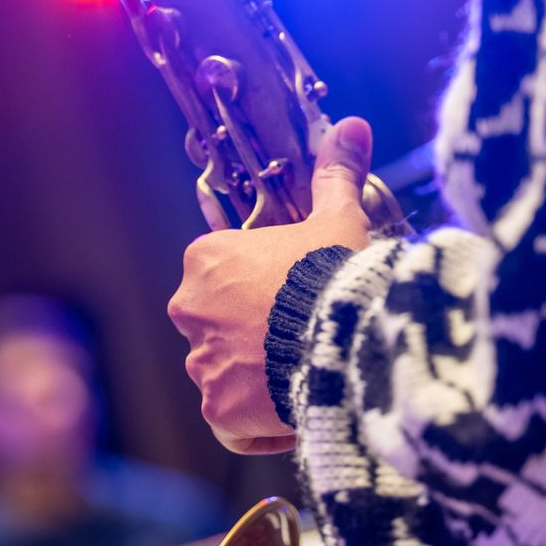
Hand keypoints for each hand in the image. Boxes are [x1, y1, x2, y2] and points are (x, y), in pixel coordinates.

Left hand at [168, 116, 372, 454]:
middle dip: (253, 329)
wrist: (343, 339)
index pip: (223, 271)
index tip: (296, 288)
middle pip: (218, 320)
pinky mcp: (220, 411)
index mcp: (206, 259)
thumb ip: (337, 174)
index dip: (262, 281)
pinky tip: (293, 408)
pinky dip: (257, 420)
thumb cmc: (333, 273)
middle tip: (302, 330)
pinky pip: (233, 420)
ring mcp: (203, 364)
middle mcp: (191, 310)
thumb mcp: (338, 217)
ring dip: (257, 374)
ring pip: (225, 370)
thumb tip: (353, 125)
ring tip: (304, 368)